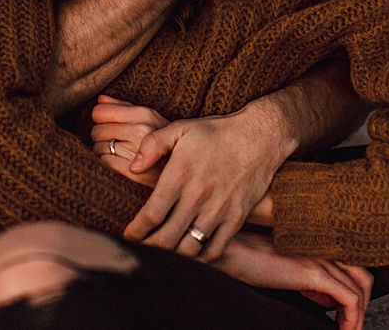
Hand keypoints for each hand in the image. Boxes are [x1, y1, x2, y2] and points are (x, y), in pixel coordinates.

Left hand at [91, 95, 169, 186]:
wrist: (191, 164)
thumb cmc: (166, 140)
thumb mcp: (151, 117)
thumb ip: (124, 107)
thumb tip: (100, 99)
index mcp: (144, 114)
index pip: (100, 112)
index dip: (100, 117)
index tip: (108, 123)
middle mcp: (140, 130)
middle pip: (97, 130)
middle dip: (101, 136)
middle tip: (114, 140)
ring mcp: (137, 152)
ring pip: (98, 148)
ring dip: (103, 151)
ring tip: (118, 152)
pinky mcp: (134, 172)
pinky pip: (105, 163)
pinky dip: (107, 163)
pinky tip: (119, 163)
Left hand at [122, 101, 295, 262]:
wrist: (261, 136)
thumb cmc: (217, 133)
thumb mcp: (181, 129)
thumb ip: (152, 144)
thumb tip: (132, 167)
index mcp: (180, 175)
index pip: (150, 216)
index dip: (135, 232)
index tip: (128, 236)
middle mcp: (198, 196)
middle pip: (166, 239)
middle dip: (148, 249)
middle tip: (141, 249)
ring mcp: (219, 210)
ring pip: (189, 250)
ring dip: (172, 256)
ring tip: (163, 254)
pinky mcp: (237, 218)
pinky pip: (215, 250)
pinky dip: (200, 259)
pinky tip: (191, 253)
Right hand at [214, 232, 372, 329]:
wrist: (233, 252)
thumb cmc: (253, 261)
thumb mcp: (289, 271)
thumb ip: (309, 280)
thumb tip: (324, 297)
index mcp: (321, 249)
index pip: (355, 271)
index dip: (357, 296)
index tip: (346, 319)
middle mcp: (326, 251)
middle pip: (364, 278)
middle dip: (364, 306)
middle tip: (352, 327)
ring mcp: (322, 260)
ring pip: (361, 289)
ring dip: (360, 316)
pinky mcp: (315, 274)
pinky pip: (349, 299)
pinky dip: (352, 319)